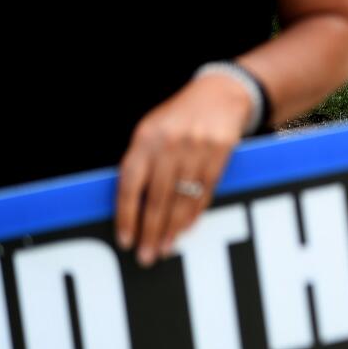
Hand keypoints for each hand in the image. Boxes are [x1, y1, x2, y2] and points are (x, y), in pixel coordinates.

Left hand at [115, 75, 251, 266]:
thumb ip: (141, 161)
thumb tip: (130, 208)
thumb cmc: (179, 117)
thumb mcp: (152, 130)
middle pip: (158, 198)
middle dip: (151, 231)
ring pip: (183, 199)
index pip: (130, 184)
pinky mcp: (221, 152)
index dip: (127, 215)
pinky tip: (186, 228)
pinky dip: (195, 213)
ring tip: (165, 248)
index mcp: (146, 137)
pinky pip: (205, 191)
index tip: (125, 240)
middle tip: (146, 256)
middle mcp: (170, 143)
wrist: (222, 92)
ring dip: (173, 228)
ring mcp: (197, 147)